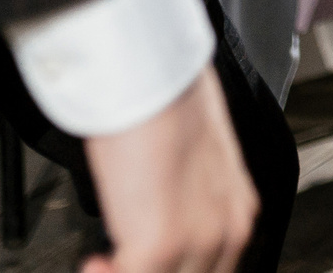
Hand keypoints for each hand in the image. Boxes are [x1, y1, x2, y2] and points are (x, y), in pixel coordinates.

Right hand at [82, 67, 256, 272]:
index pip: (213, 266)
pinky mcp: (163, 245)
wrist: (149, 78)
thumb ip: (189, 197)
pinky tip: (94, 262)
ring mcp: (198, 240)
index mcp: (238, 209)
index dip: (176, 267)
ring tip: (104, 264)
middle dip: (151, 272)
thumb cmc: (163, 103)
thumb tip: (162, 211)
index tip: (139, 260)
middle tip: (118, 261)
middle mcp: (228, 229)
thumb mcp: (193, 160)